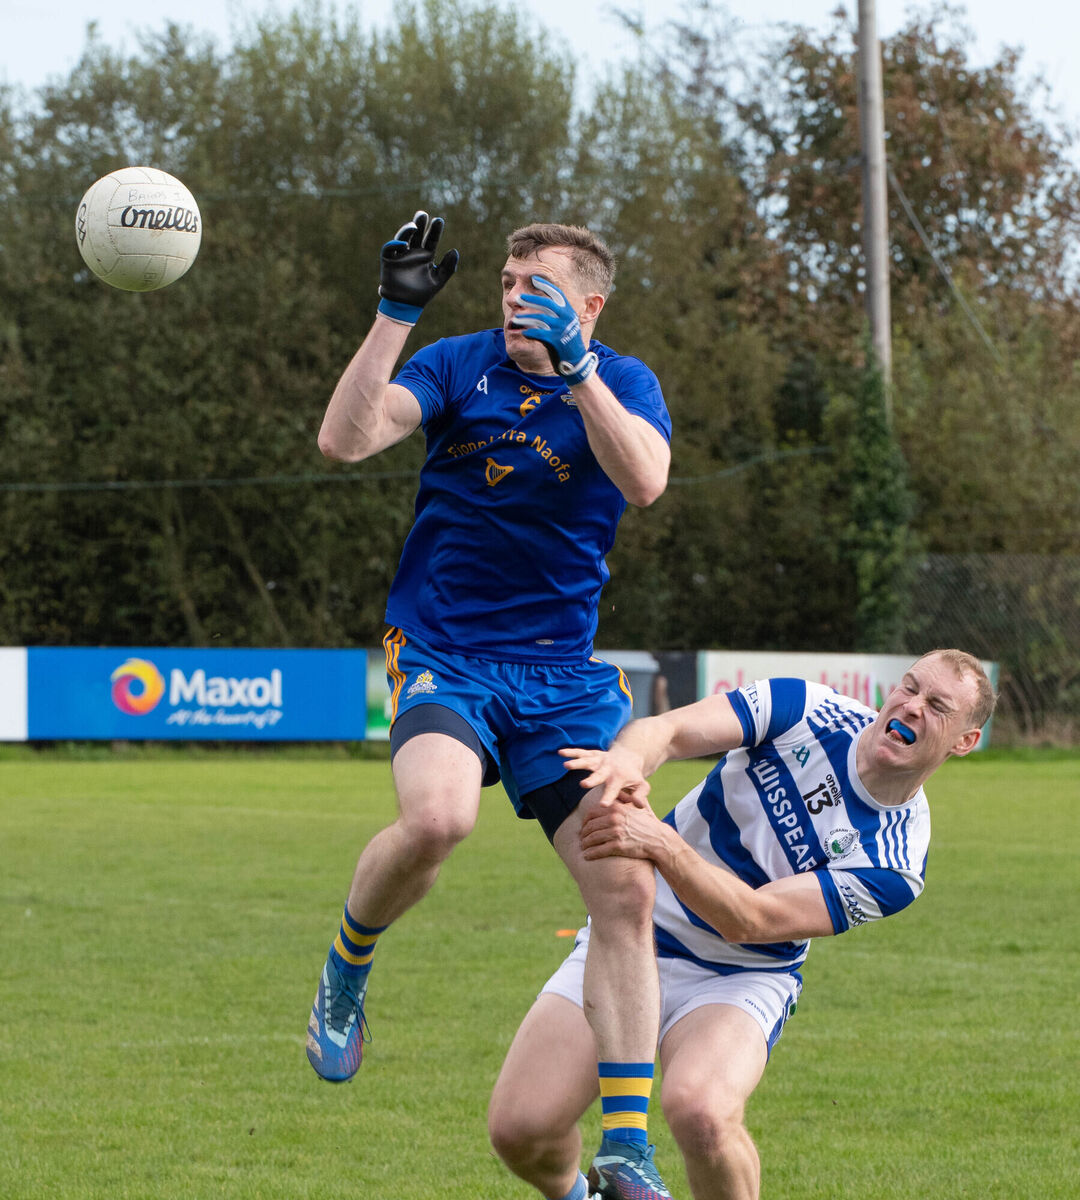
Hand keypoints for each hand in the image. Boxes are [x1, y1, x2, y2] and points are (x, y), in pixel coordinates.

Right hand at [377, 210, 458, 325]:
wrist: (405, 306)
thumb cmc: (422, 294)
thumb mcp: (438, 280)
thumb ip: (448, 267)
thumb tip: (455, 251)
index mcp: (426, 255)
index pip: (432, 239)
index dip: (435, 230)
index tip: (439, 221)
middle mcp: (413, 252)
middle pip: (417, 234)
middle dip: (420, 223)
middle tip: (423, 214)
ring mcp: (401, 254)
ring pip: (403, 237)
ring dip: (407, 230)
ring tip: (414, 226)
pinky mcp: (389, 260)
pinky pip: (389, 248)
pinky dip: (395, 244)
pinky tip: (403, 245)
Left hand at [510, 276, 597, 384]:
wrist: (576, 361)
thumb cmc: (568, 342)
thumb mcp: (566, 324)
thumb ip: (557, 314)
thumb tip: (543, 302)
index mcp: (569, 311)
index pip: (557, 293)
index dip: (545, 285)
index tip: (534, 279)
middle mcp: (567, 318)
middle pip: (546, 304)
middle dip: (531, 299)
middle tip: (518, 298)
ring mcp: (562, 329)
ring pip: (540, 319)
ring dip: (526, 317)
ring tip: (515, 318)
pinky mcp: (556, 341)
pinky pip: (540, 334)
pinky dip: (530, 332)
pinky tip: (523, 332)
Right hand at [559, 744, 650, 808]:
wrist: (629, 755)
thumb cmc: (633, 776)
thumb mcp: (641, 786)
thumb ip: (640, 796)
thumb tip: (639, 806)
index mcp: (619, 779)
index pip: (614, 790)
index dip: (609, 797)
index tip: (603, 805)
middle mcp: (608, 769)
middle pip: (599, 775)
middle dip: (592, 779)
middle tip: (583, 784)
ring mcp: (600, 760)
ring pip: (588, 761)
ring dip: (577, 763)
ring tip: (566, 765)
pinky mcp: (593, 754)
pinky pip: (581, 752)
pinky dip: (571, 752)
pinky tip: (560, 753)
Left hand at [580, 799, 665, 862]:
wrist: (658, 839)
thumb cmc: (647, 823)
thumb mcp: (636, 807)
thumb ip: (625, 800)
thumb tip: (617, 793)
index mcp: (616, 808)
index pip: (592, 813)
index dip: (585, 821)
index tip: (584, 827)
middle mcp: (614, 818)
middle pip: (590, 826)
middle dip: (583, 834)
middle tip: (582, 839)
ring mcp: (616, 832)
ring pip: (592, 838)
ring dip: (585, 844)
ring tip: (583, 848)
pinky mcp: (618, 846)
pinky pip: (599, 850)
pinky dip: (591, 854)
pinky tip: (587, 856)